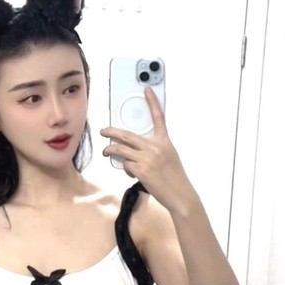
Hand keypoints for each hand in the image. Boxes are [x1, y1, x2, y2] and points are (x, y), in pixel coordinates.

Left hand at [100, 86, 190, 210]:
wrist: (180, 195)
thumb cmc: (174, 178)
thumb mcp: (168, 158)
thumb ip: (153, 151)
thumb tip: (133, 153)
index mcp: (164, 142)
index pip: (158, 117)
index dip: (152, 102)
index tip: (147, 90)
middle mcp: (155, 147)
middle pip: (127, 135)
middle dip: (111, 132)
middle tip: (103, 131)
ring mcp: (147, 158)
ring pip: (121, 150)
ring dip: (110, 150)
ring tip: (106, 152)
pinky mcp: (141, 170)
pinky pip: (125, 164)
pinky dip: (125, 168)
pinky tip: (131, 173)